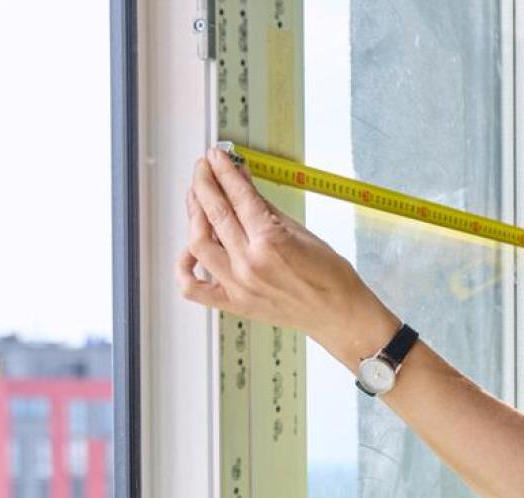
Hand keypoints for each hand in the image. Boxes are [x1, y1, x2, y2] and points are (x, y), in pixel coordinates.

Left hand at [176, 146, 378, 338]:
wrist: (339, 314)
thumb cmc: (331, 277)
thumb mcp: (302, 232)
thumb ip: (265, 207)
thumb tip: (243, 183)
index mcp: (271, 242)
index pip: (238, 196)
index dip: (224, 171)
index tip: (217, 156)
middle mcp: (250, 264)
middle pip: (214, 213)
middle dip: (205, 182)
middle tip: (203, 168)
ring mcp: (238, 285)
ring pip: (198, 242)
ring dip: (194, 214)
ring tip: (198, 198)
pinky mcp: (233, 303)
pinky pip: (193, 287)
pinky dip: (184, 266)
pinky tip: (190, 249)